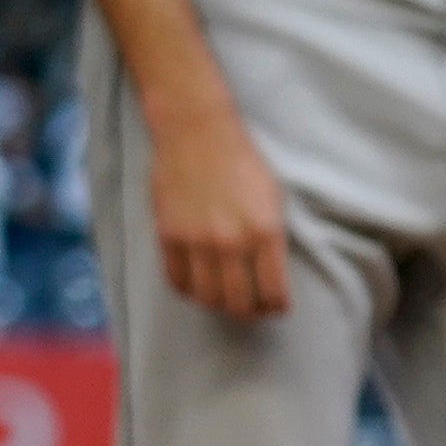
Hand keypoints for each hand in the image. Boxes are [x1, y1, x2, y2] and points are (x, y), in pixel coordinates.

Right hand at [143, 82, 294, 320]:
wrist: (198, 132)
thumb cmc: (241, 161)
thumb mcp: (272, 198)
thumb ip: (271, 238)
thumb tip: (266, 274)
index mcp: (265, 232)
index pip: (273, 293)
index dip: (276, 307)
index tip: (275, 307)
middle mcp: (232, 242)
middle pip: (239, 303)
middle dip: (248, 313)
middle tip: (249, 309)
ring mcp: (197, 241)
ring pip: (207, 298)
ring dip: (217, 305)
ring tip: (221, 298)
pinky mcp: (169, 235)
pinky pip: (177, 280)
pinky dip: (188, 290)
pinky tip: (196, 285)